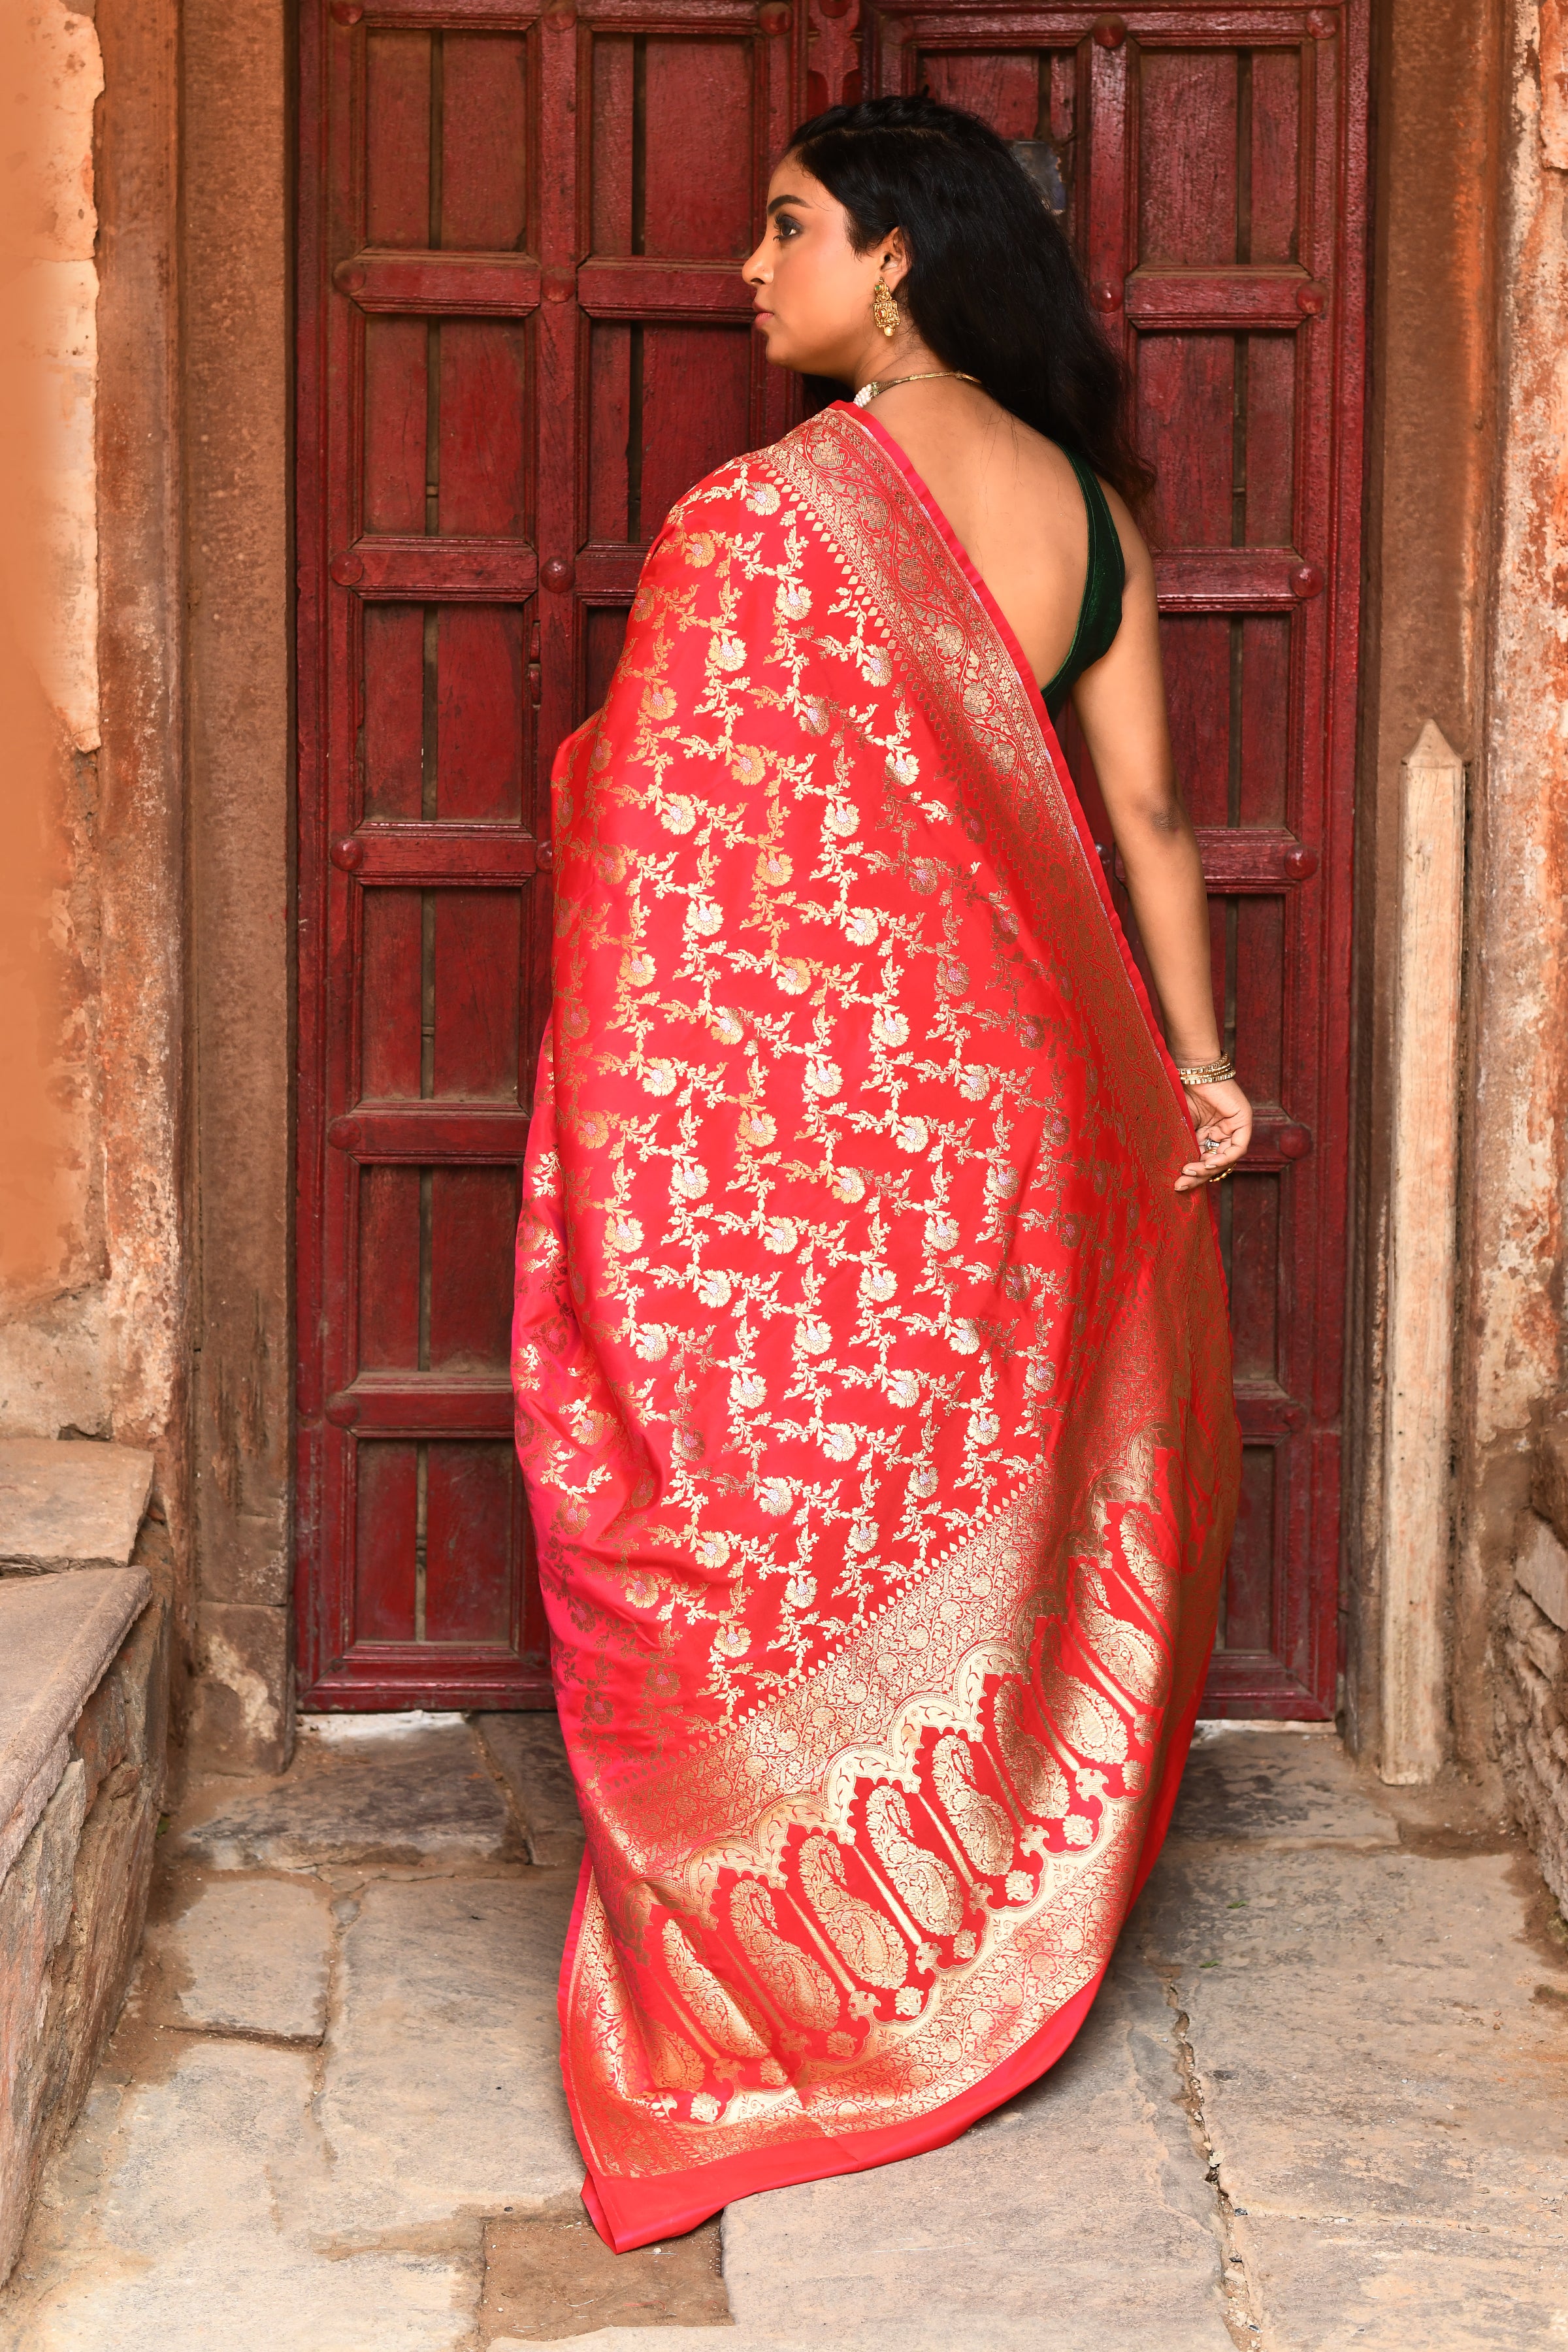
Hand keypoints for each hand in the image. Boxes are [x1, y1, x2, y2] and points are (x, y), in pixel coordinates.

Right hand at [1175, 1077, 1251, 1193]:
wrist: (1190, 1071)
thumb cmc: (1180, 1093)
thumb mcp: (1180, 1126)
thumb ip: (1183, 1145)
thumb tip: (1174, 1174)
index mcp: (1206, 1135)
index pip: (1204, 1162)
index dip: (1193, 1175)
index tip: (1177, 1183)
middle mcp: (1222, 1134)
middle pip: (1215, 1164)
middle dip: (1198, 1176)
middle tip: (1180, 1184)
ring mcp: (1233, 1128)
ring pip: (1227, 1159)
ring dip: (1208, 1169)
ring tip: (1189, 1171)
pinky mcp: (1242, 1121)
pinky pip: (1239, 1147)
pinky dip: (1225, 1157)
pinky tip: (1208, 1162)